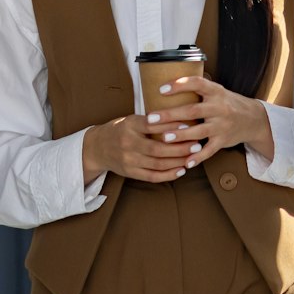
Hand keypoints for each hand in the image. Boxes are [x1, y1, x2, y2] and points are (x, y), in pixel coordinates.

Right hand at [83, 114, 200, 182]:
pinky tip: (181, 170)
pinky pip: (152, 176)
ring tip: (193, 157)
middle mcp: (128, 143)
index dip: (171, 127)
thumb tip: (181, 117)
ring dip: (178, 161)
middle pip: (158, 148)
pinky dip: (169, 175)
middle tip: (197, 144)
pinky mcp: (130, 172)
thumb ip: (152, 120)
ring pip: (158, 164)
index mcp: (129, 125)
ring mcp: (128, 160)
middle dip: (180, 148)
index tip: (189, 127)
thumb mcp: (132, 119)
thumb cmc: (121, 130)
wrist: (97, 148)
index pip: (152, 125)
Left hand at [145, 72, 276, 169]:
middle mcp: (219, 107)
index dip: (180, 85)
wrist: (253, 119)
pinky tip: (186, 162)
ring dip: (180, 135)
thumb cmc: (227, 103)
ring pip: (199, 131)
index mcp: (215, 92)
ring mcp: (222, 125)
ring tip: (164, 138)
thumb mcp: (217, 91)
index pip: (197, 84)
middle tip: (151, 118)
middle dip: (170, 115)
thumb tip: (168, 81)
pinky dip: (198, 157)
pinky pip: (209, 150)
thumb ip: (198, 89)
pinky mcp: (223, 140)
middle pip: (192, 110)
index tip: (161, 89)